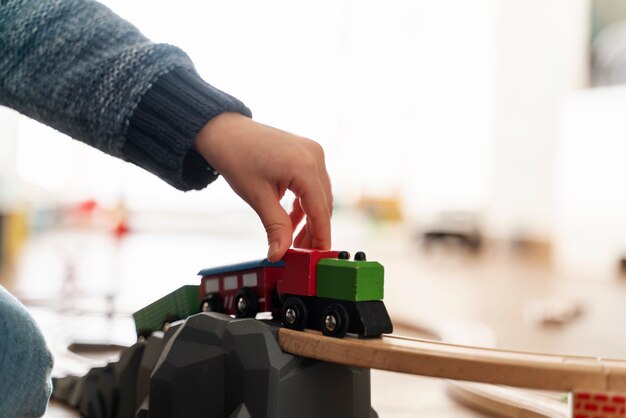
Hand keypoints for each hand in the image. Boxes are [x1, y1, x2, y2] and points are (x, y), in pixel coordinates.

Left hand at [193, 112, 331, 260]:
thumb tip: (279, 254)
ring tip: (295, 241)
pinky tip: (291, 220)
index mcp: (305, 166)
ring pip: (319, 195)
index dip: (321, 237)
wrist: (223, 130)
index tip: (319, 258)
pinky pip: (311, 184)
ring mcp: (312, 152)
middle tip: (301, 254)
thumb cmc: (236, 158)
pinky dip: (303, 203)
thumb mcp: (257, 197)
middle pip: (323, 204)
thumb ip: (275, 227)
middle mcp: (315, 156)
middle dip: (314, 231)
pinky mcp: (306, 153)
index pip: (321, 210)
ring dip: (309, 218)